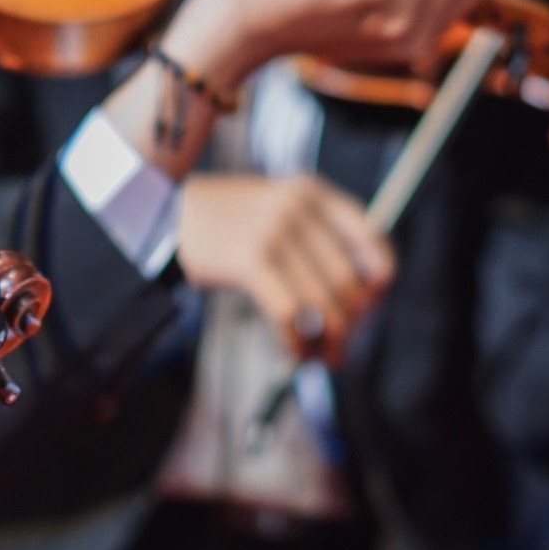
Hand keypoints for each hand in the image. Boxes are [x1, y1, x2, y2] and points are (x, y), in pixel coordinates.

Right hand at [176, 173, 395, 364]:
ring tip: (321, 358)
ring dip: (327, 341)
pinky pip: (289, 314)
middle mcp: (299, 208)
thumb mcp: (280, 207)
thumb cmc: (229, 220)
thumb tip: (356, 303)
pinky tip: (294, 353)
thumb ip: (317, 240)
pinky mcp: (250, 260)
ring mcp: (275, 233)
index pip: (372, 238)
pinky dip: (296, 342)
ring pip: (322, 303)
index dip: (380, 280)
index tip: (370, 307)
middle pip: (348, 280)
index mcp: (314, 192)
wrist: (168, 213)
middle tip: (341, 347)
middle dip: (350, 322)